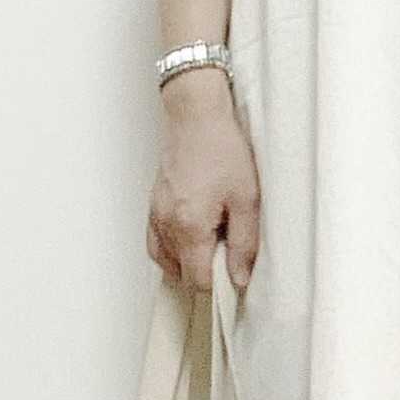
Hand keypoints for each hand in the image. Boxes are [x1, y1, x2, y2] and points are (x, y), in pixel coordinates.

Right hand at [147, 66, 259, 290]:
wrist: (196, 115)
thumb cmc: (222, 148)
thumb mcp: (247, 199)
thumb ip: (244, 243)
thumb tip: (240, 277)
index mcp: (189, 226)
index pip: (198, 281)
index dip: (220, 284)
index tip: (235, 274)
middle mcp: (166, 225)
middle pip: (180, 274)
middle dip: (204, 273)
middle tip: (228, 251)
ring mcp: (155, 215)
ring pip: (166, 261)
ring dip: (188, 262)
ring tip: (212, 242)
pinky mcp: (153, 205)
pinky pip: (156, 243)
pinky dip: (172, 249)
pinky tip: (191, 237)